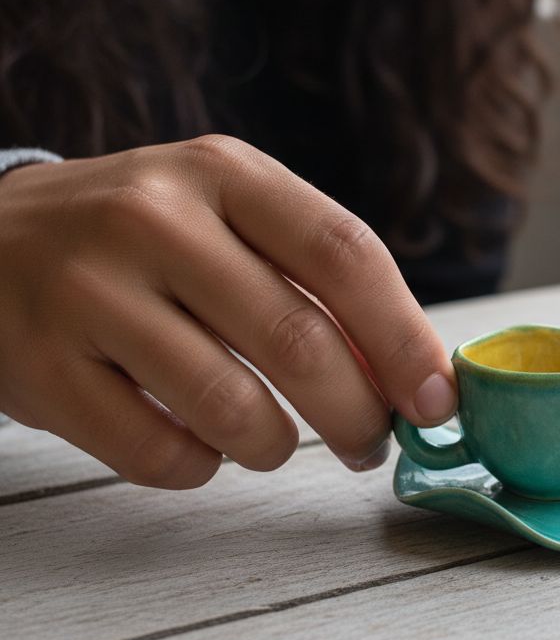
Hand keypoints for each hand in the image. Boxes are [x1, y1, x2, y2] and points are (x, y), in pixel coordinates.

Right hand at [0, 136, 456, 487]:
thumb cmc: (145, 240)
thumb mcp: (228, 218)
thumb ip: (317, 281)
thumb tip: (413, 376)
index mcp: (223, 172)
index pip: (344, 254)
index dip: (405, 339)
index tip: (439, 401)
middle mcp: (153, 217)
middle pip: (299, 340)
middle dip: (358, 414)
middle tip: (370, 444)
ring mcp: (87, 290)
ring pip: (233, 408)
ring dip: (278, 447)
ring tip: (275, 443)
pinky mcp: (40, 365)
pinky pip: (160, 453)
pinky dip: (201, 467)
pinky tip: (198, 444)